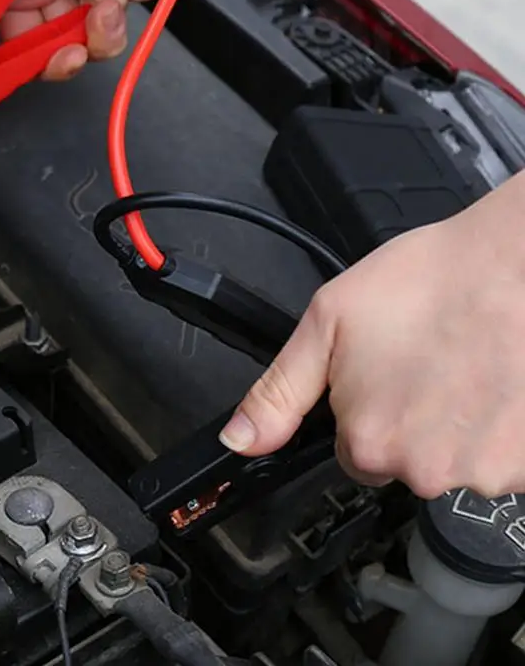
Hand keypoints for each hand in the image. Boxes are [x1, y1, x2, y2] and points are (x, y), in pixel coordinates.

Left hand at [219, 172, 524, 499]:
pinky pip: (501, 458)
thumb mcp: (326, 326)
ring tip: (466, 367)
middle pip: (403, 460)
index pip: (353, 454)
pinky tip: (497, 382)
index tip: (387, 376)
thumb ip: (279, 392)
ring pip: (454, 459)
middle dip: (411, 421)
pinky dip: (499, 429)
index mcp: (368, 441)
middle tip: (428, 365)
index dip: (367, 411)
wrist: (514, 264)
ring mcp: (483, 471)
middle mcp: (424, 470)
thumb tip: (239, 441)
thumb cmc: (430, 283)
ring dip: (458, 424)